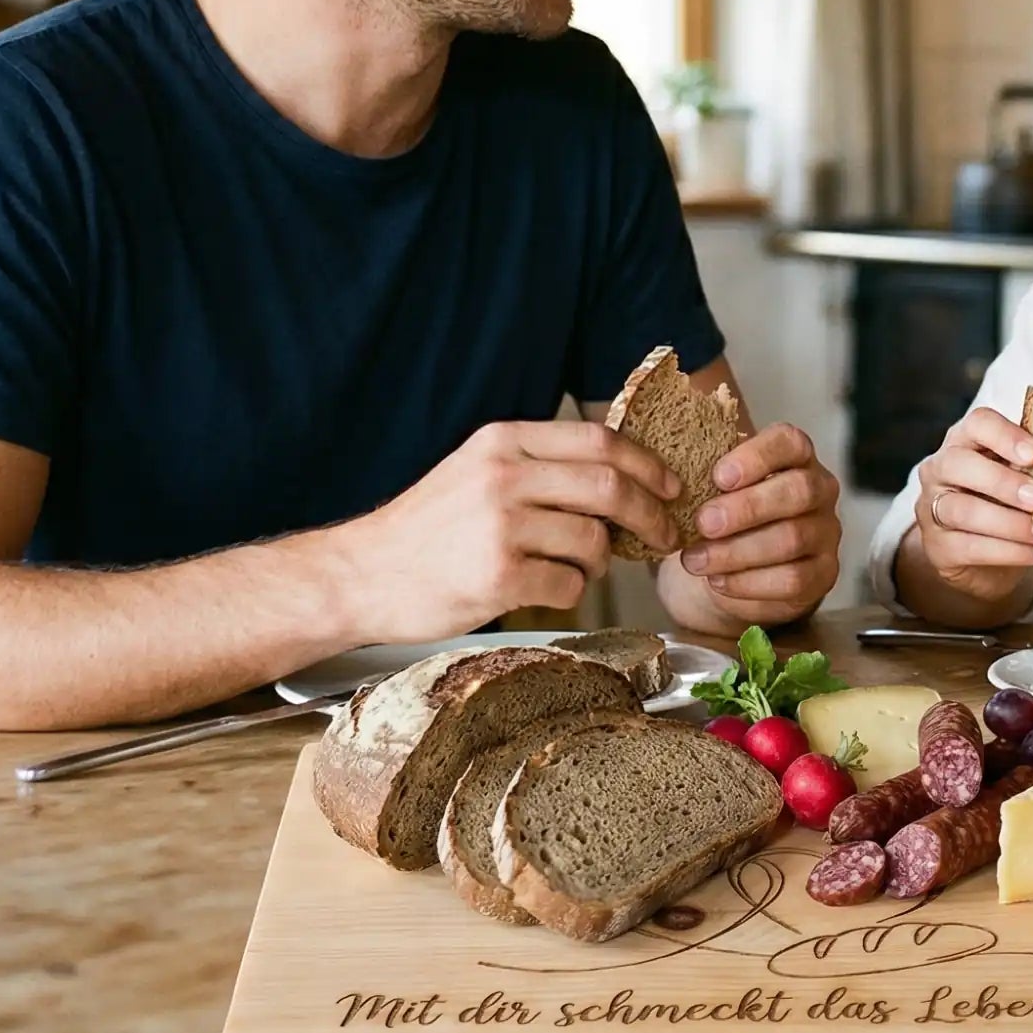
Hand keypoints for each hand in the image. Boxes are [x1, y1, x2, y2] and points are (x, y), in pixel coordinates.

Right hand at [358, 419, 680, 637]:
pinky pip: (569, 587)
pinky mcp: (498, 577)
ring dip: (601, 561)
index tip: (671, 486)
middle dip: (651, 514)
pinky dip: (570, 592)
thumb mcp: (476, 471)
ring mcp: (501, 527)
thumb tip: (620, 478)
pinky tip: (545, 589)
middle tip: (665, 534)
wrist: (361, 575)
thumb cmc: (426, 529)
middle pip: (609, 486)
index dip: (647, 464)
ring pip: (594, 541)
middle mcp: (504, 477)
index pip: (599, 440)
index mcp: (503, 442)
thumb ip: (538, 466)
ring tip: (579, 567)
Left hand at [670, 423, 841, 636]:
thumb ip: (710, 480)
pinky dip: (749, 583)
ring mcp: (826, 533)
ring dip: (737, 552)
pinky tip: (717, 581)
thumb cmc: (725, 516)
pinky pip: (792, 580)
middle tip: (703, 523)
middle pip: (797, 491)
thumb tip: (677, 477)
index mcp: (795, 456)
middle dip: (747, 508)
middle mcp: (820, 489)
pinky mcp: (823, 574)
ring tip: (695, 560)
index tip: (718, 477)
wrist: (735, 569)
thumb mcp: (716, 491)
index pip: (789, 442)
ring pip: (792, 539)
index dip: (756, 457)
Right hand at [908, 406, 1032, 608]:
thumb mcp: (1019, 476)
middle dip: (1001, 481)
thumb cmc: (1005, 502)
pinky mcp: (938, 546)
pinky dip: (1010, 552)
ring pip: (962, 510)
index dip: (1005, 435)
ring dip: (1009, 523)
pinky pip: (970, 547)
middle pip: (959, 464)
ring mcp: (932, 508)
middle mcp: (940, 468)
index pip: (977, 423)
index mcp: (966, 440)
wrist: (979, 552)